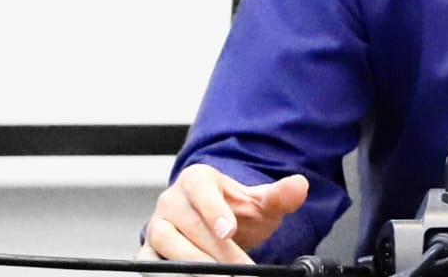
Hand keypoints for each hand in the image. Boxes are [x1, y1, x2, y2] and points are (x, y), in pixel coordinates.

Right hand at [137, 163, 308, 263]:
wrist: (215, 222)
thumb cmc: (233, 210)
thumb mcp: (259, 201)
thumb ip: (280, 195)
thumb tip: (299, 186)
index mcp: (198, 180)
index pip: (203, 193)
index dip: (216, 212)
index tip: (229, 231)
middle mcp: (172, 200)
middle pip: (190, 225)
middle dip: (217, 250)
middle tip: (240, 267)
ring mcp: (157, 226)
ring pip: (169, 246)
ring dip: (195, 263)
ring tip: (223, 273)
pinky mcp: (148, 249)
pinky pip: (151, 263)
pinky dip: (169, 271)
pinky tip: (191, 275)